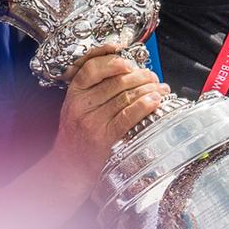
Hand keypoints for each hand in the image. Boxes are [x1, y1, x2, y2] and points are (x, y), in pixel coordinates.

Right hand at [46, 47, 167, 193]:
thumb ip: (93, 90)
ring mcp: (91, 122)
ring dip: (148, 89)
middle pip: (115, 82)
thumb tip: (125, 72)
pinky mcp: (103, 138)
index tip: (129, 60)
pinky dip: (144, 106)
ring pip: (125, 97)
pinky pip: (128, 117)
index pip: (92, 68)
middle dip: (139, 75)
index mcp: (73, 94)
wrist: (68, 168)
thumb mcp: (75, 108)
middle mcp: (80, 106)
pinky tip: (155, 101)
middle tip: (152, 75)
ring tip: (160, 88)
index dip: (112, 60)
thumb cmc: (76, 137)